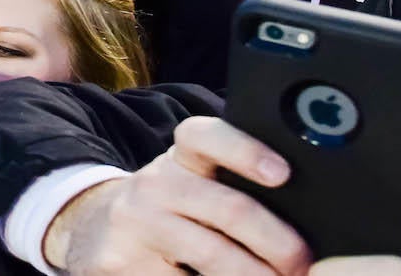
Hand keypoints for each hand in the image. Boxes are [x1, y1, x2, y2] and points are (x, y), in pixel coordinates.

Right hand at [43, 117, 310, 274]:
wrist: (94, 231)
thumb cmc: (169, 208)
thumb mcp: (193, 183)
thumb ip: (233, 187)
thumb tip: (306, 217)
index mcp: (181, 156)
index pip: (206, 137)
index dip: (245, 150)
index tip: (283, 173)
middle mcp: (156, 184)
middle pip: (227, 207)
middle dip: (277, 241)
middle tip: (303, 264)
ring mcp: (137, 225)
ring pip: (211, 255)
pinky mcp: (123, 265)